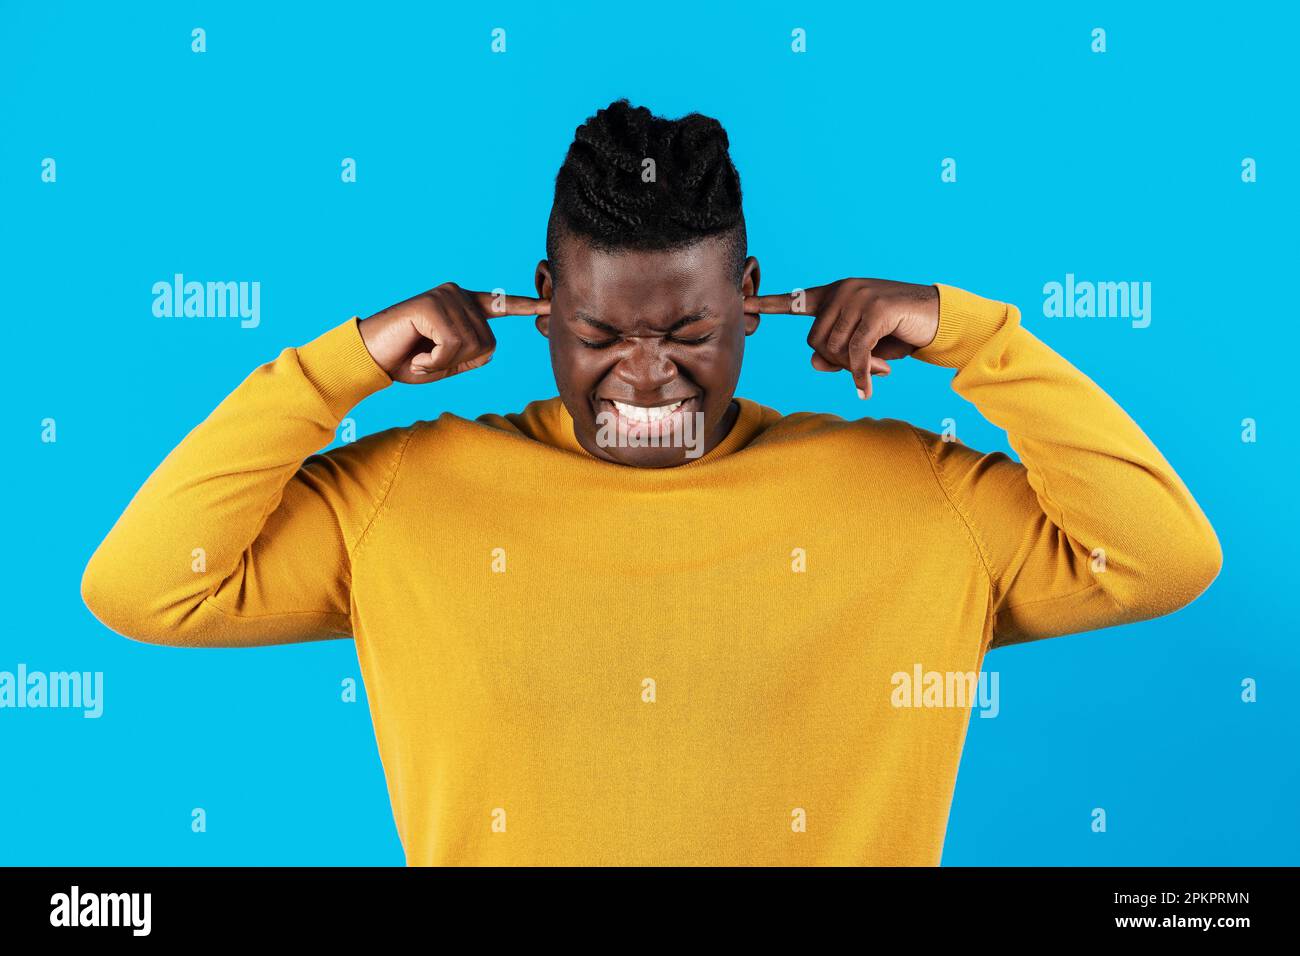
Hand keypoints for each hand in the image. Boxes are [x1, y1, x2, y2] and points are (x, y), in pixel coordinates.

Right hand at [358, 283, 550, 383]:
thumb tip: (491, 349)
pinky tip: (416, 357)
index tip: (552, 305)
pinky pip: (452, 345)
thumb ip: (471, 354)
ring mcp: (445, 296)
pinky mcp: (432, 305)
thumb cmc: (406, 361)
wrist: (369, 358)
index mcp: (464, 306)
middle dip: (460, 362)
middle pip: (488, 343)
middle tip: (428, 361)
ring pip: (472, 345)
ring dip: (444, 363)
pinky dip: (434, 361)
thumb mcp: (447, 362)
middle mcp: (457, 295)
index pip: (503, 305)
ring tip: (420, 358)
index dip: (528, 306)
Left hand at [744, 279, 938, 398]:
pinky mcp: (876, 310)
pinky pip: (856, 353)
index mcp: (835, 294)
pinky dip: (861, 375)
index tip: (743, 303)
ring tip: (878, 369)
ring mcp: (859, 297)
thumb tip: (814, 362)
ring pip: (834, 349)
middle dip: (836, 362)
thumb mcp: (861, 346)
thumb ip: (835, 353)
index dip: (767, 303)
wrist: (937, 317)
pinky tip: (867, 389)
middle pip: (815, 341)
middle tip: (865, 370)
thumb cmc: (896, 332)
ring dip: (854, 368)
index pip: (794, 300)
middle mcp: (843, 291)